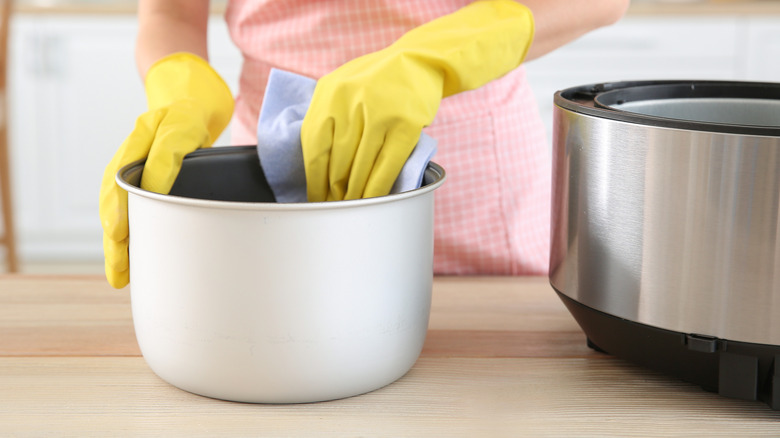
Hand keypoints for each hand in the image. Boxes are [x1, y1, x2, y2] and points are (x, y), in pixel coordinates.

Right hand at [99, 53, 233, 287]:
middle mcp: (134, 151)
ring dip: (118, 242)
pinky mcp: (143, 180)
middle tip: (118, 267)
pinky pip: (130, 209)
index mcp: (145, 133)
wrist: (190, 100)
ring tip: (119, 274)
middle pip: (116, 198)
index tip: (120, 234)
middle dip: (115, 235)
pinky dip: (129, 233)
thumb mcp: (191, 124)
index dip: (123, 206)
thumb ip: (172, 153)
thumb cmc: (194, 114)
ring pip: (119, 208)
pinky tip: (131, 258)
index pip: (128, 173)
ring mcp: (136, 165)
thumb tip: (156, 193)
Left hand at [300, 0, 533, 201]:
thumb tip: (314, 162)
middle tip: (332, 209)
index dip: (314, 177)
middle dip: (333, 190)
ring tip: (350, 210)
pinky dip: (377, 187)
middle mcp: (351, 103)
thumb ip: (326, 113)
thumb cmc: (377, 78)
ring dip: (354, 194)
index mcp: (330, 93)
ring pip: (361, 166)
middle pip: (337, 160)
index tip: (314, 196)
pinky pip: (387, 166)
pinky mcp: (406, 126)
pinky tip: (372, 201)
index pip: (314, 145)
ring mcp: (380, 114)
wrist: (419, 59)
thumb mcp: (343, 84)